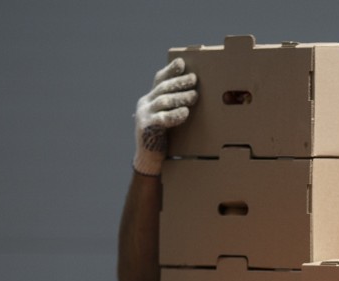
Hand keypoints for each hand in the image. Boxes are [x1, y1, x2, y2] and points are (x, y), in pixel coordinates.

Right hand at [133, 58, 197, 176]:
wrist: (150, 160)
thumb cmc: (164, 137)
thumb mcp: (167, 117)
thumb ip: (173, 106)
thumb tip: (194, 92)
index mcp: (149, 99)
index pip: (159, 80)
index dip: (170, 71)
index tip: (182, 63)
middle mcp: (144, 104)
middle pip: (163, 88)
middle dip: (179, 82)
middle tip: (194, 79)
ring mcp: (144, 115)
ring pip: (163, 101)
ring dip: (180, 97)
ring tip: (194, 96)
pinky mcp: (146, 128)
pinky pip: (162, 119)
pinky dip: (175, 115)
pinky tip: (185, 112)